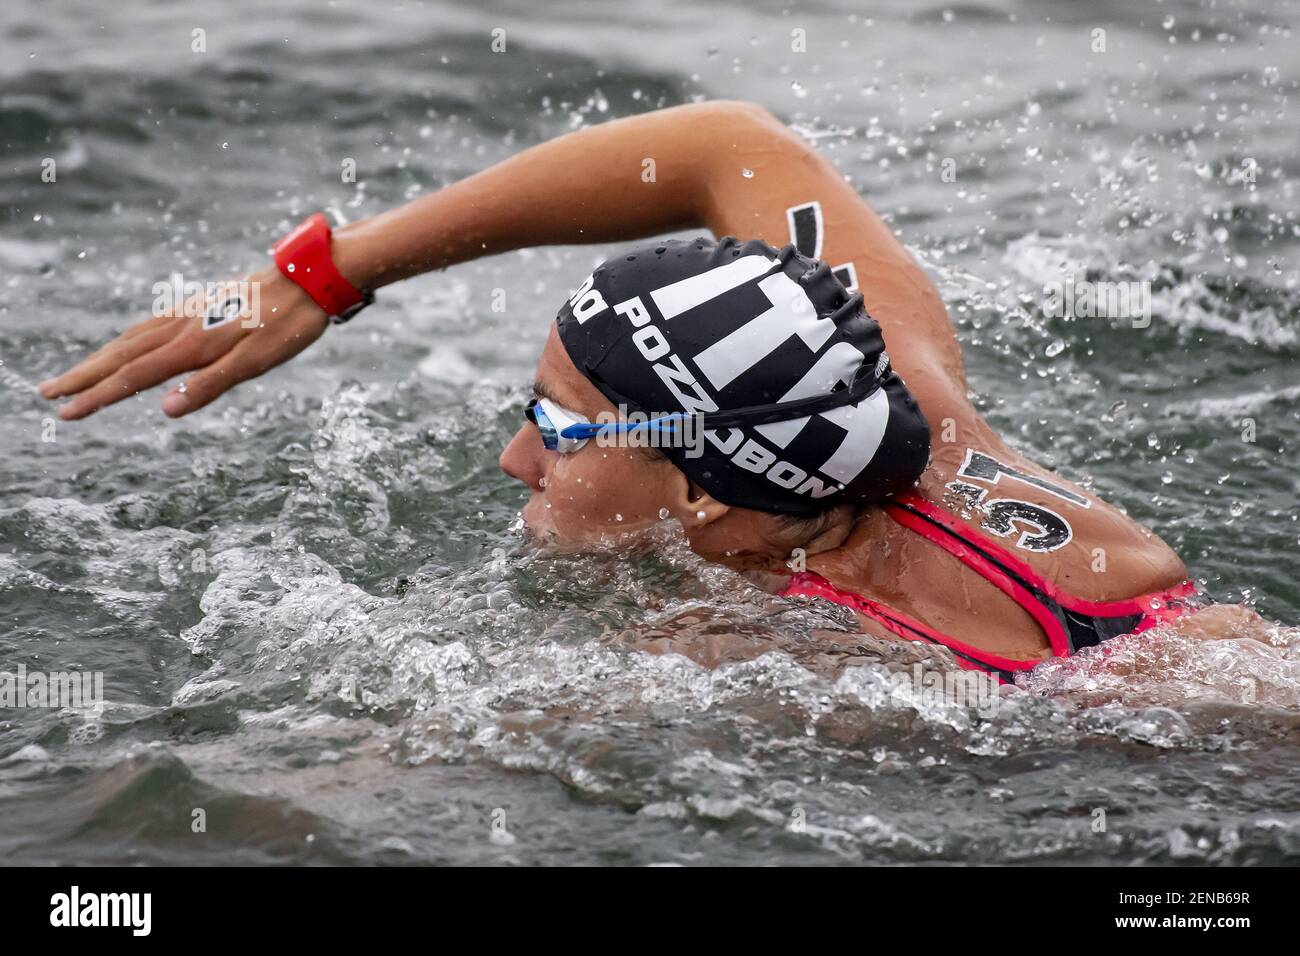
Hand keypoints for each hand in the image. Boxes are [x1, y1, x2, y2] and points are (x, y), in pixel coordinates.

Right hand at [38, 266, 329, 418]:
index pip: (133, 377)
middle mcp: (181, 326)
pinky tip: (126, 347)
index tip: (65, 414)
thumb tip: (166, 409)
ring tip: (75, 375)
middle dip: (83, 377)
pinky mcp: (199, 305)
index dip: (98, 397)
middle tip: (47, 394)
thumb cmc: (289, 325)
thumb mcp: (257, 362)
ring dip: (100, 359)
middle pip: (121, 356)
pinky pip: (149, 326)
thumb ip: (211, 385)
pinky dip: (126, 341)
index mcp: (192, 344)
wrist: (309, 277)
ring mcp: (188, 312)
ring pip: (131, 339)